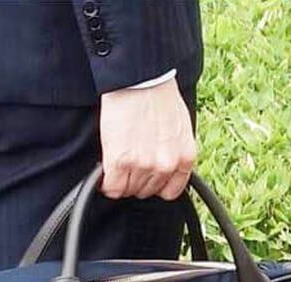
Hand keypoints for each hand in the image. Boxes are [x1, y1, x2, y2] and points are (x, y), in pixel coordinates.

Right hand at [99, 78, 195, 200]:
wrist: (139, 79)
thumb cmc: (158, 95)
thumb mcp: (180, 128)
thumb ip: (174, 152)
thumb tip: (162, 167)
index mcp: (184, 158)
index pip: (170, 192)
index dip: (155, 186)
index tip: (146, 179)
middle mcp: (166, 165)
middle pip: (146, 191)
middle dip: (136, 180)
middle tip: (128, 165)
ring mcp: (143, 165)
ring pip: (127, 191)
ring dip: (120, 180)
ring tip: (117, 163)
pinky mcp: (120, 162)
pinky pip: (111, 188)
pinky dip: (106, 183)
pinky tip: (105, 172)